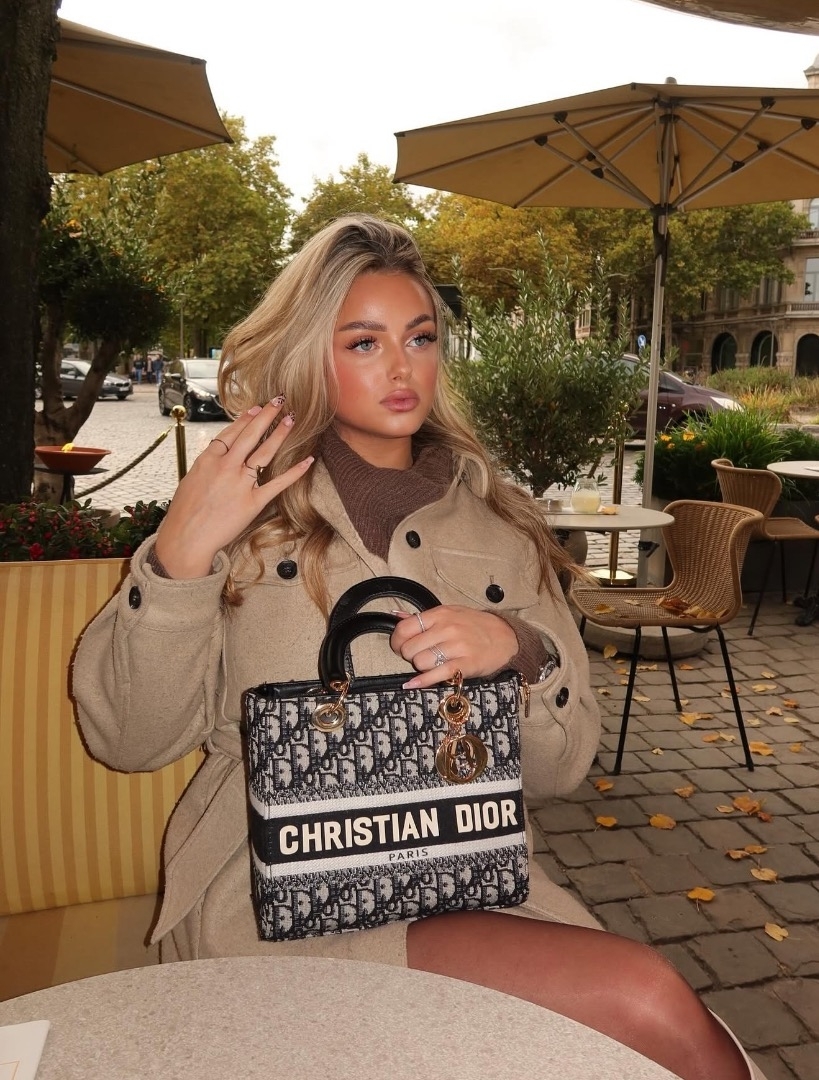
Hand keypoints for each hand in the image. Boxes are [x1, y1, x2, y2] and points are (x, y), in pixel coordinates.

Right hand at [153, 399, 313, 577]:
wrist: (186, 538)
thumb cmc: (185, 512)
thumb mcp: (191, 479)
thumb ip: (207, 465)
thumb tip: (217, 454)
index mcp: (208, 460)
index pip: (231, 433)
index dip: (246, 419)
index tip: (256, 408)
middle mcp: (226, 467)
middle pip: (250, 435)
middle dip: (267, 416)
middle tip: (279, 401)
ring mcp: (240, 484)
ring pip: (264, 452)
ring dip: (279, 434)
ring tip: (291, 419)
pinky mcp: (253, 502)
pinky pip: (278, 483)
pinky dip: (295, 471)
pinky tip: (308, 460)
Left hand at [390, 605, 517, 689]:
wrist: (506, 637)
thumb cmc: (475, 625)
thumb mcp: (450, 613)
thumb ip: (423, 617)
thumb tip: (396, 616)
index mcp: (440, 614)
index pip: (405, 628)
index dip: (397, 640)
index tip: (399, 646)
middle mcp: (447, 629)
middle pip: (410, 648)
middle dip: (409, 656)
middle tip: (417, 656)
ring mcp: (457, 647)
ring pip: (421, 662)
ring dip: (420, 667)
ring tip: (429, 664)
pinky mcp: (465, 665)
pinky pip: (437, 674)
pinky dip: (422, 681)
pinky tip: (413, 684)